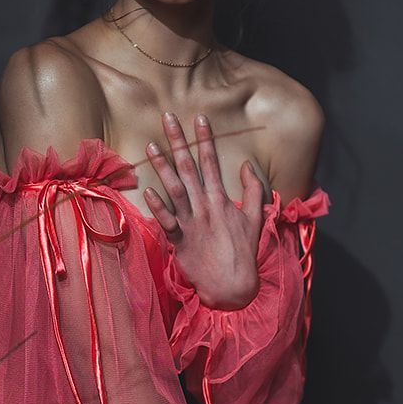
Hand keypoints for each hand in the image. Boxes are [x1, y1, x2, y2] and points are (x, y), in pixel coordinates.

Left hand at [143, 112, 265, 308]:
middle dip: (179, 141)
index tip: (199, 117)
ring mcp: (192, 223)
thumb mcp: (255, 217)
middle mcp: (205, 207)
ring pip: (175, 189)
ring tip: (150, 144)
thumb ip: (253, 189)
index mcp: (221, 199)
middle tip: (167, 118)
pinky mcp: (180, 241)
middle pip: (189, 168)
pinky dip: (158, 207)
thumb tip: (246, 165)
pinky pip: (167, 222)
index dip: (205, 139)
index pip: (211, 162)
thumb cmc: (243, 251)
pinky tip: (147, 190)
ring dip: (162, 166)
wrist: (233, 285)